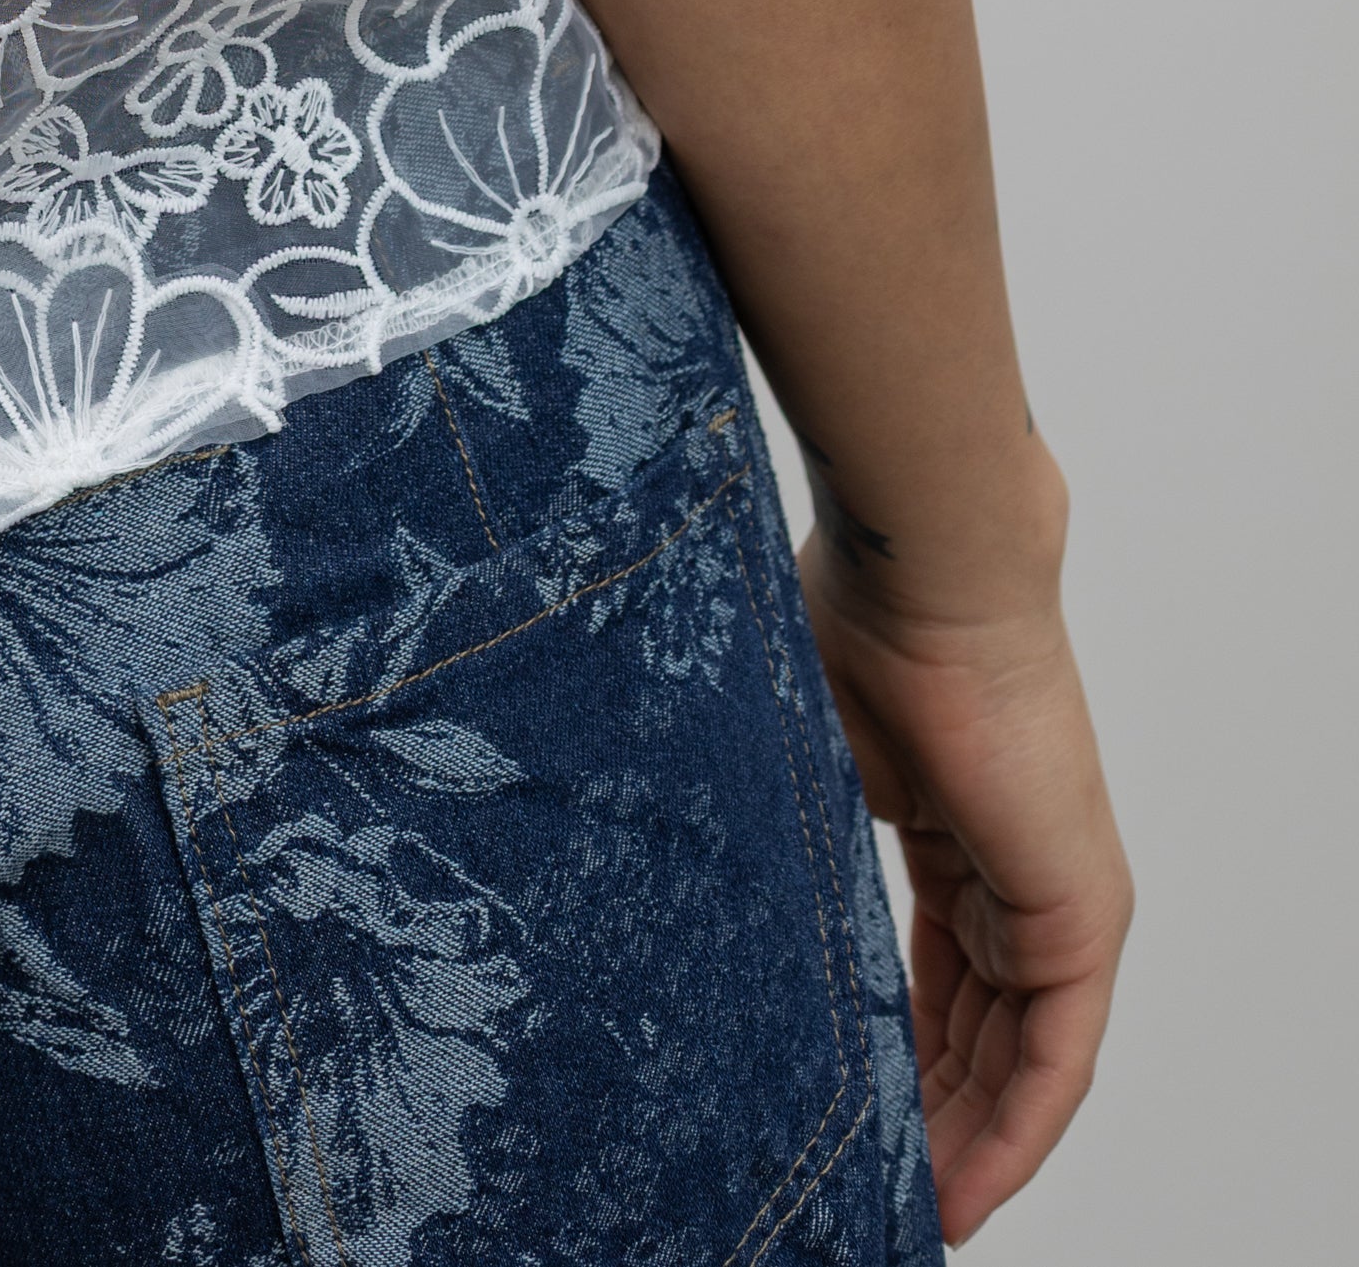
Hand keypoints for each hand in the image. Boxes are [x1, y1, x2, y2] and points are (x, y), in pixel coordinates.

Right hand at [800, 540, 1131, 1241]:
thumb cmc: (843, 615)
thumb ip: (778, 832)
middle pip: (980, 1033)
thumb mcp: (798, 754)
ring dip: (966, 1146)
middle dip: (926, 1120)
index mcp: (950, 827)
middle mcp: (1015, 871)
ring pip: (1018, 1060)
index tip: (844, 1121)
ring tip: (907, 1213)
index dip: (894, 1058)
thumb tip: (682, 885)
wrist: (918, 562)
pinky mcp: (1080, 915)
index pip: (935, 978)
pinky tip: (962, 1193)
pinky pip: (1055, 1058)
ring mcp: (1056, 894)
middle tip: (869, 1190)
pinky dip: (1013, 1133)